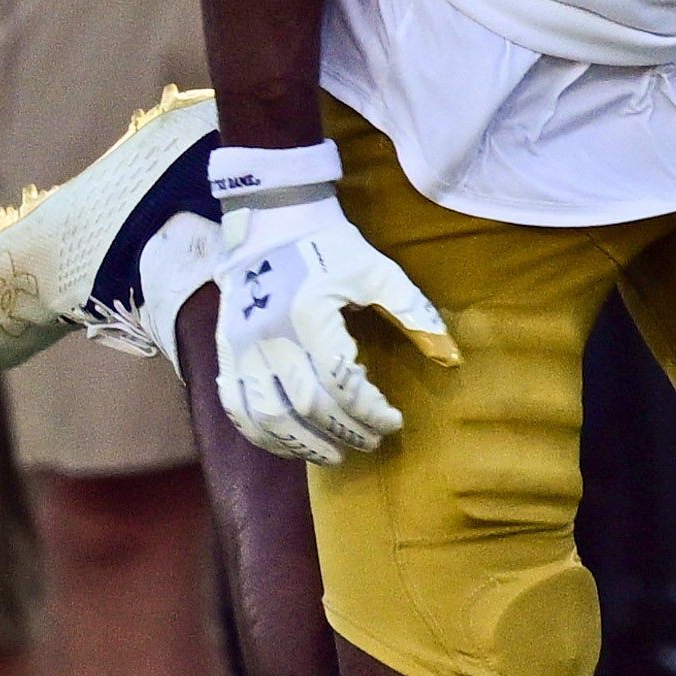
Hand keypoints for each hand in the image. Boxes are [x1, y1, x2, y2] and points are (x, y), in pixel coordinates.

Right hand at [212, 187, 455, 465]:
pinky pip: (236, 409)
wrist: (270, 221)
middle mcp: (269, 337)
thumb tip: (450, 356)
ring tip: (334, 454)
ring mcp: (241, 348)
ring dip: (304, 445)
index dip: (369, 411)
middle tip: (371, 441)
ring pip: (268, 418)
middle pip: (308, 408)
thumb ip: (413, 312)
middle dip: (345, 433)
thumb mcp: (377, 271)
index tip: (393, 419)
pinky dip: (261, 435)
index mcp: (308, 315)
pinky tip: (289, 443)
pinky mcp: (225, 353)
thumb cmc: (328, 246)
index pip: (341, 384)